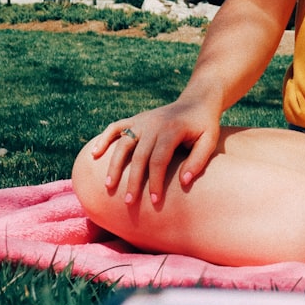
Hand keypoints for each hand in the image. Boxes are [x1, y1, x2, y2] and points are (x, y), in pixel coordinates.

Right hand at [88, 96, 221, 204]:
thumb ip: (198, 160)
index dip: (155, 182)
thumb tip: (183, 182)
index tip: (154, 202)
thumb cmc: (204, 126)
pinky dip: (103, 139)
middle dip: (132, 181)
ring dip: (113, 165)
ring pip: (123, 144)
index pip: (159, 160)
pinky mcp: (136, 119)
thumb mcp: (210, 140)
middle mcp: (154, 124)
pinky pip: (115, 127)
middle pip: (138, 156)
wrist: (197, 101)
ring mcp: (142, 120)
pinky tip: (94, 155)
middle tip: (129, 203)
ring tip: (108, 186)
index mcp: (172, 130)